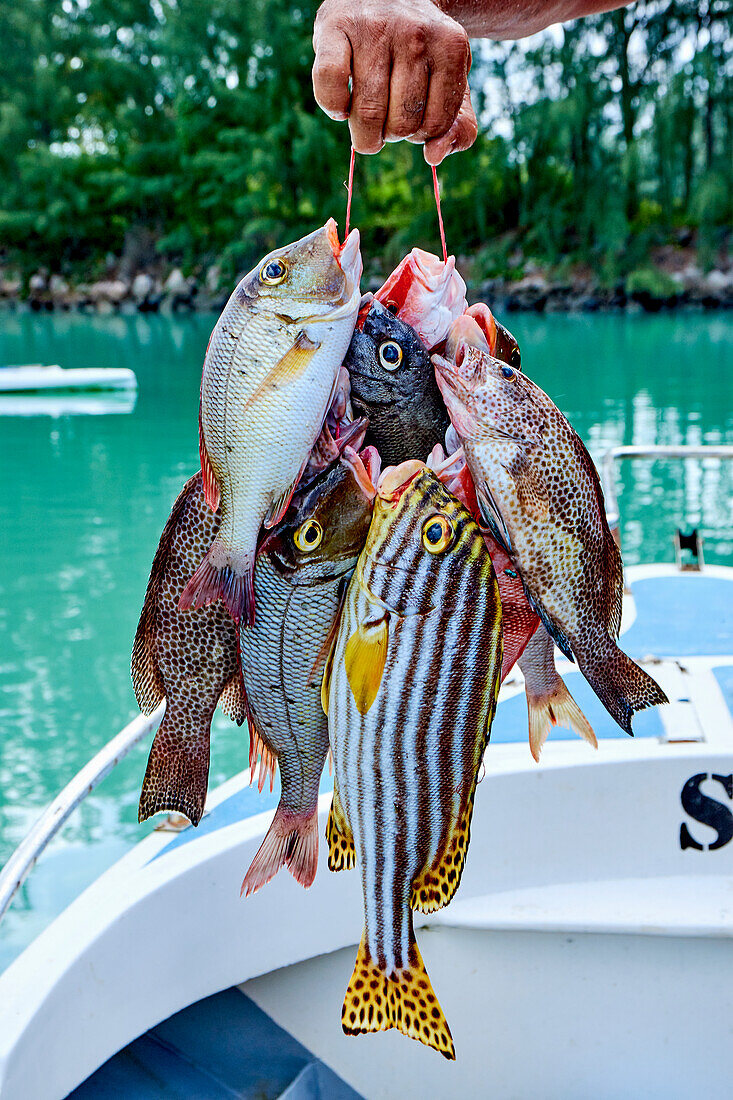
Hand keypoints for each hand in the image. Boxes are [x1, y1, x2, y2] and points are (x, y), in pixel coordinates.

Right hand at [312, 0, 477, 163]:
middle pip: (402, 123)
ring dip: (363, 134)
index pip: (435, 125)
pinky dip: (333, 109)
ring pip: (369, 113)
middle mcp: (414, 33)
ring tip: (364, 120)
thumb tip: (434, 156)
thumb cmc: (419, 52)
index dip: (419, 135)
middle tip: (386, 117)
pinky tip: (341, 109)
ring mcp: (374, 28)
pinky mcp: (335, 27)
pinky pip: (330, 84)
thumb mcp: (451, 82)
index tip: (411, 118)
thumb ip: (458, 127)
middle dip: (391, 136)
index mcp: (450, 46)